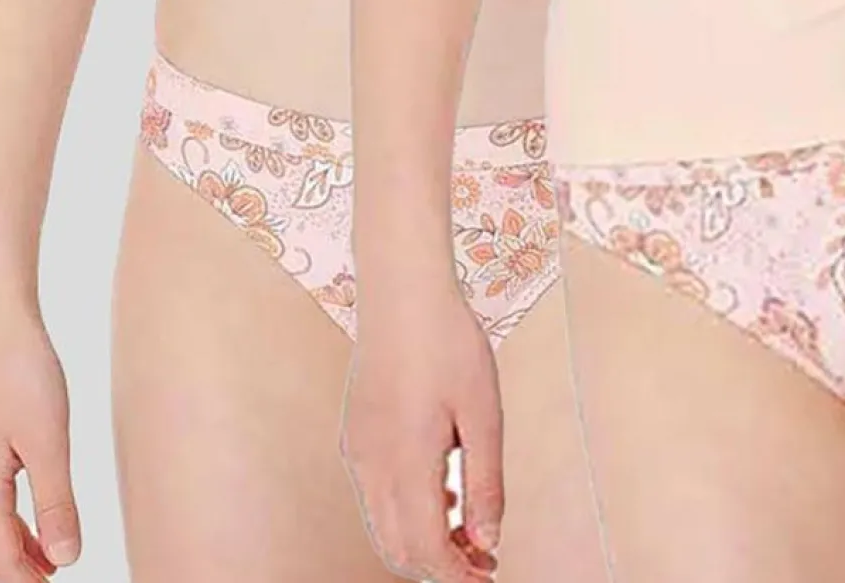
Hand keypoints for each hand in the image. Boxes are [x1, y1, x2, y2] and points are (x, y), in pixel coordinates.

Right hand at [0, 301, 80, 579]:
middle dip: (24, 573)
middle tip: (61, 580)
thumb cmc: (20, 371)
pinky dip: (15, 520)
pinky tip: (39, 516)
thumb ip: (56, 502)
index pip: (0, 562)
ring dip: (21, 549)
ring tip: (56, 562)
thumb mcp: (49, 440)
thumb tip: (65, 559)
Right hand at [341, 270, 502, 582]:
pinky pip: (375, 496)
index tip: (487, 574)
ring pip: (383, 526)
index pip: (425, 551)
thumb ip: (485, 483)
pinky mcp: (355, 436)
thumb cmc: (449, 342)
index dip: (457, 574)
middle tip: (482, 557)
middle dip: (439, 564)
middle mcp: (372, 466)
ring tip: (466, 524)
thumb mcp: (484, 414)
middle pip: (398, 548)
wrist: (403, 290)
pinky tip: (439, 488)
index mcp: (406, 464)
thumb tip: (488, 540)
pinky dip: (404, 511)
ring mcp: (358, 451)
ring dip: (421, 540)